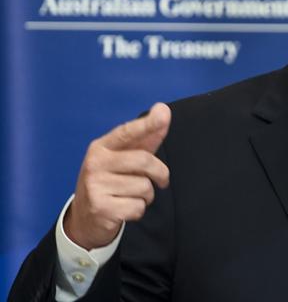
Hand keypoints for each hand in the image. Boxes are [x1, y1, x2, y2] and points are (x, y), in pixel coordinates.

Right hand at [63, 103, 170, 249]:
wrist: (84, 218)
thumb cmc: (112, 181)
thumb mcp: (124, 157)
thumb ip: (145, 137)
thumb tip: (163, 110)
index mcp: (101, 147)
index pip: (127, 133)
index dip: (147, 124)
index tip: (163, 113)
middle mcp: (95, 164)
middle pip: (145, 161)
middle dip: (160, 173)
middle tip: (160, 180)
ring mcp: (95, 186)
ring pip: (145, 187)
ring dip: (147, 195)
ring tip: (131, 195)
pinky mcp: (101, 209)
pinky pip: (138, 207)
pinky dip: (139, 210)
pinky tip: (125, 209)